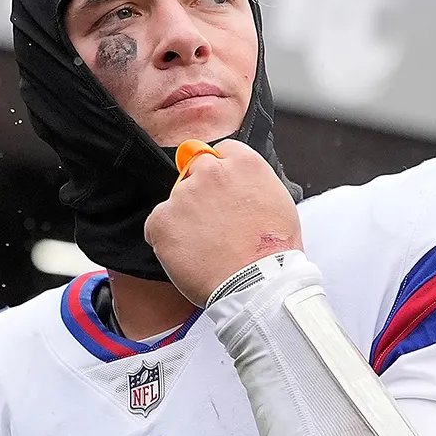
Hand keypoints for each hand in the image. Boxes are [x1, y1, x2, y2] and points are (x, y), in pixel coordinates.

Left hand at [144, 139, 301, 305]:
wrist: (257, 284)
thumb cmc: (273, 253)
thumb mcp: (278, 202)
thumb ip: (253, 183)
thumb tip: (238, 183)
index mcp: (243, 163)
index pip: (221, 152)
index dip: (222, 174)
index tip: (224, 192)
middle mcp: (211, 171)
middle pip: (196, 171)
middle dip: (201, 193)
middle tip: (214, 224)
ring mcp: (183, 194)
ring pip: (177, 201)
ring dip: (185, 219)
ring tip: (206, 247)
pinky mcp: (162, 219)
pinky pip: (157, 226)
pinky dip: (167, 241)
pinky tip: (188, 256)